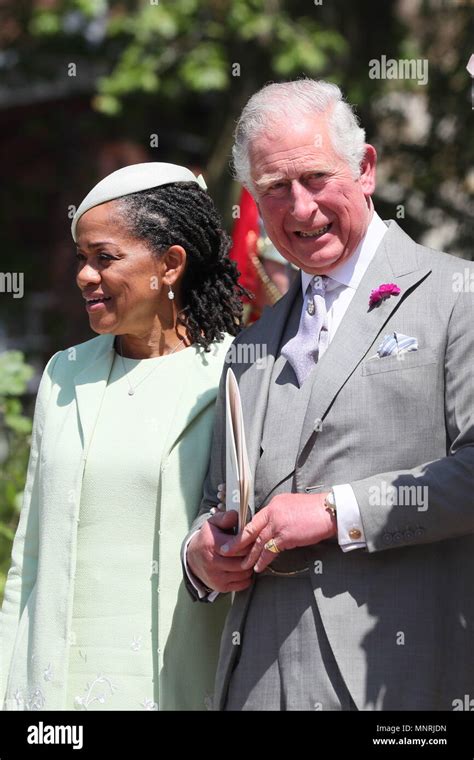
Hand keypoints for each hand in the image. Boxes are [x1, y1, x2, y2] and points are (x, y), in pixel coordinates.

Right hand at [187, 509, 253, 593]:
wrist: (193, 558)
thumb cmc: (208, 539)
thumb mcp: (214, 523)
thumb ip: (226, 518)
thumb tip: (237, 515)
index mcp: (212, 546)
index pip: (238, 547)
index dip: (249, 543)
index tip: (254, 539)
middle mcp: (213, 563)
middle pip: (243, 562)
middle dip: (251, 555)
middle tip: (255, 549)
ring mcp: (217, 577)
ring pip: (244, 573)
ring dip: (250, 566)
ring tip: (248, 558)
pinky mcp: (220, 587)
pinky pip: (242, 584)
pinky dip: (246, 577)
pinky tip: (243, 568)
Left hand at [220, 492, 335, 573]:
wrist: (329, 511)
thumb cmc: (315, 510)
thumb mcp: (293, 506)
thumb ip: (281, 514)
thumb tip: (273, 524)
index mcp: (274, 504)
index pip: (255, 519)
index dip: (243, 530)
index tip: (235, 538)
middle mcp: (272, 512)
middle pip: (250, 530)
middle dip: (237, 542)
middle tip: (225, 551)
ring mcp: (278, 524)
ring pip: (258, 542)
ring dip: (249, 555)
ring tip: (242, 565)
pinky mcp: (286, 536)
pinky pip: (270, 551)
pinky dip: (263, 560)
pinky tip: (258, 567)